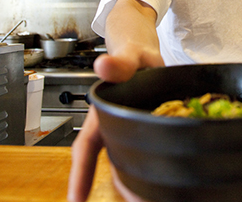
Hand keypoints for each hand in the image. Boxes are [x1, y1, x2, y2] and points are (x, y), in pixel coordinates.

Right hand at [67, 52, 162, 201]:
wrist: (144, 53)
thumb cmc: (132, 56)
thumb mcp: (127, 57)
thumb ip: (119, 63)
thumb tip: (104, 64)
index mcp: (103, 112)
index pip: (86, 147)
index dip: (80, 175)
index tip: (76, 200)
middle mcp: (113, 126)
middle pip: (109, 162)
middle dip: (116, 186)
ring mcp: (129, 131)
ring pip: (125, 162)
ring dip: (133, 182)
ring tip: (148, 198)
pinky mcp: (146, 132)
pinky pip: (146, 154)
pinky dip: (152, 170)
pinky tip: (164, 183)